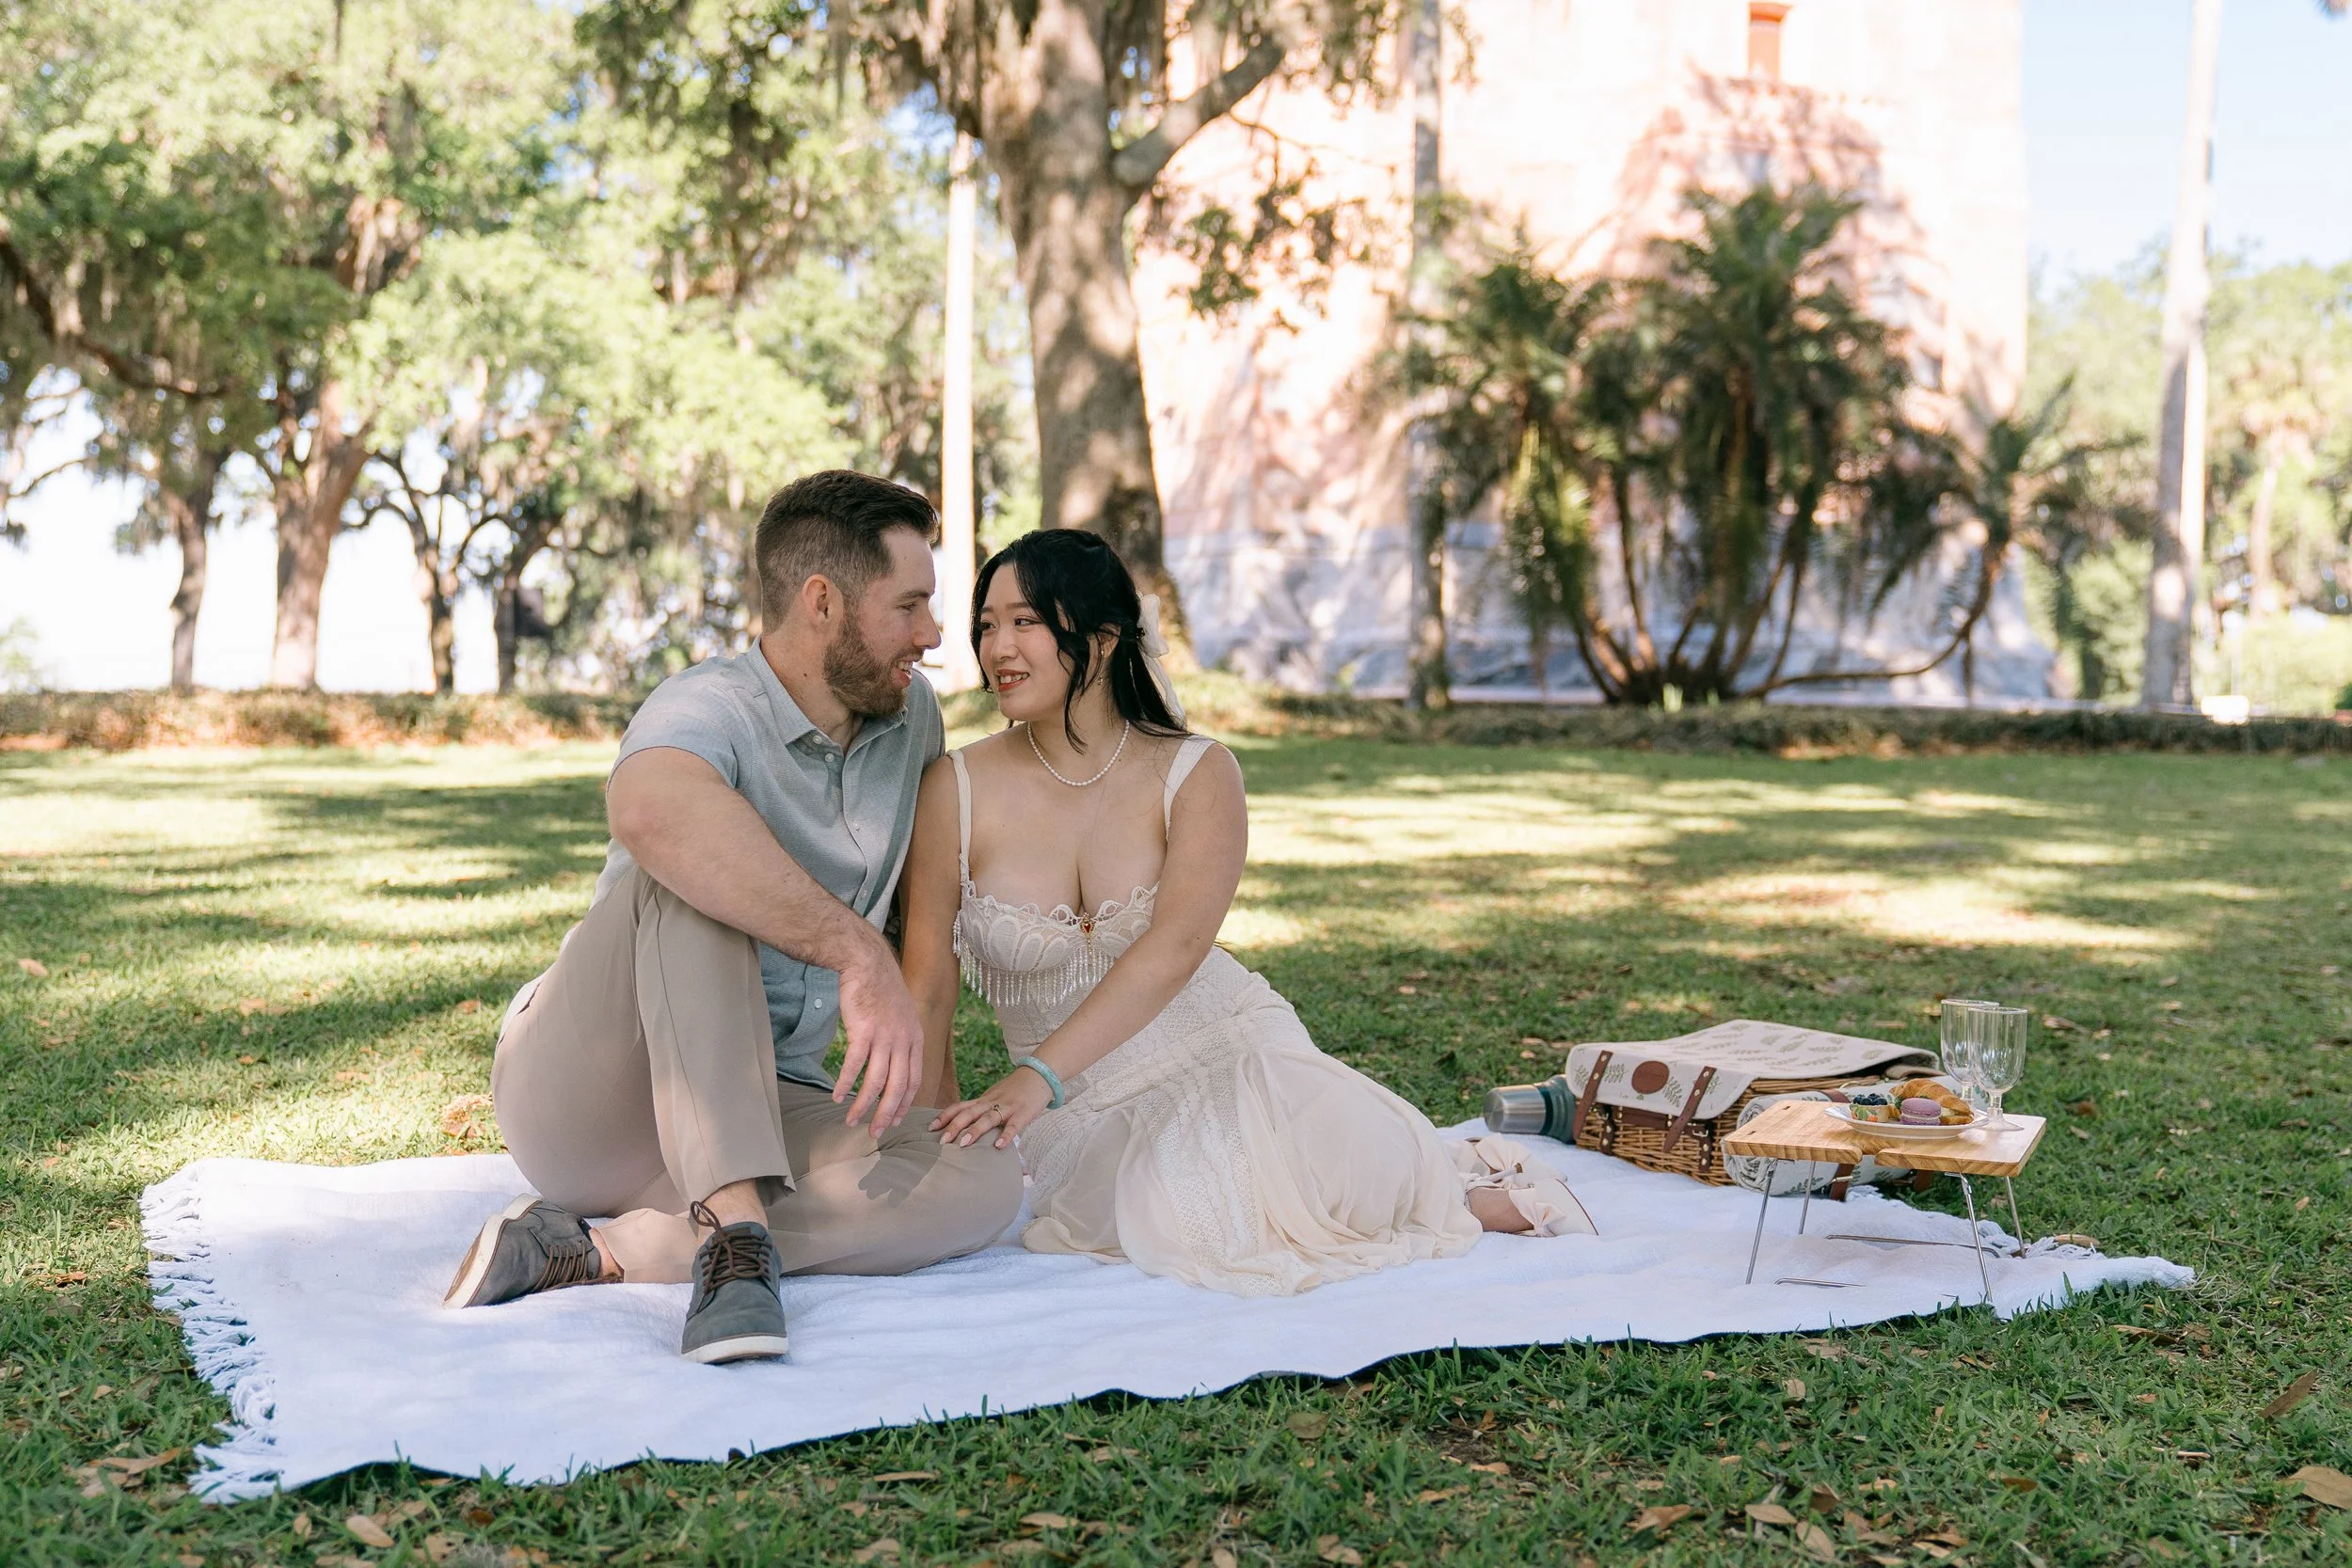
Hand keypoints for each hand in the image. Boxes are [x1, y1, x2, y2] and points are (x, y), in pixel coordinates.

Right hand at [834, 951, 924, 1128]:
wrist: (867, 963)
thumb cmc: (881, 989)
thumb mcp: (903, 1014)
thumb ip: (903, 1038)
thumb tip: (897, 1060)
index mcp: (915, 1039)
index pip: (913, 1080)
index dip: (904, 1104)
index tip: (894, 1120)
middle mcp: (904, 1041)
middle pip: (897, 1088)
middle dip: (886, 1115)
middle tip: (876, 1134)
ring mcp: (884, 1037)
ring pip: (876, 1082)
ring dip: (863, 1106)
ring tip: (851, 1121)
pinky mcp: (864, 1031)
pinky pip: (854, 1066)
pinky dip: (845, 1084)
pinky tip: (836, 1097)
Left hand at [931, 1068, 1053, 1149]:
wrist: (1039, 1074)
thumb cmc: (1015, 1090)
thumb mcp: (994, 1097)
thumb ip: (982, 1110)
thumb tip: (964, 1127)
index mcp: (983, 1100)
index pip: (959, 1106)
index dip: (944, 1116)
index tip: (930, 1128)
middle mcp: (991, 1102)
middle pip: (969, 1113)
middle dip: (954, 1127)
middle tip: (941, 1141)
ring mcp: (1007, 1107)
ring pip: (988, 1118)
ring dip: (975, 1130)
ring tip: (963, 1144)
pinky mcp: (1023, 1113)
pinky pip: (1014, 1125)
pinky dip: (1006, 1135)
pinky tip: (999, 1146)